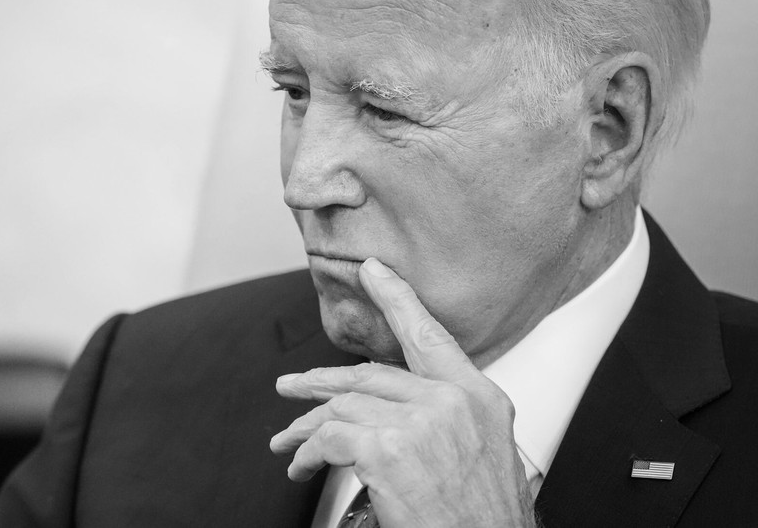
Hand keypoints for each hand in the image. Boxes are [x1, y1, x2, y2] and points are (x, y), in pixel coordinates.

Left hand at [270, 258, 533, 526]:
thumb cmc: (484, 519)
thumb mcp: (486, 455)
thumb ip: (448, 419)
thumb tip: (399, 411)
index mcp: (479, 399)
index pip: (431, 336)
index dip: (397, 299)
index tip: (373, 272)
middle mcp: (451, 401)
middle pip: (370, 376)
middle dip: (323, 384)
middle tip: (294, 388)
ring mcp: (419, 422)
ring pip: (343, 407)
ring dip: (307, 429)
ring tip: (290, 445)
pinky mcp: (387, 448)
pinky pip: (329, 438)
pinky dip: (307, 453)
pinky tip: (303, 466)